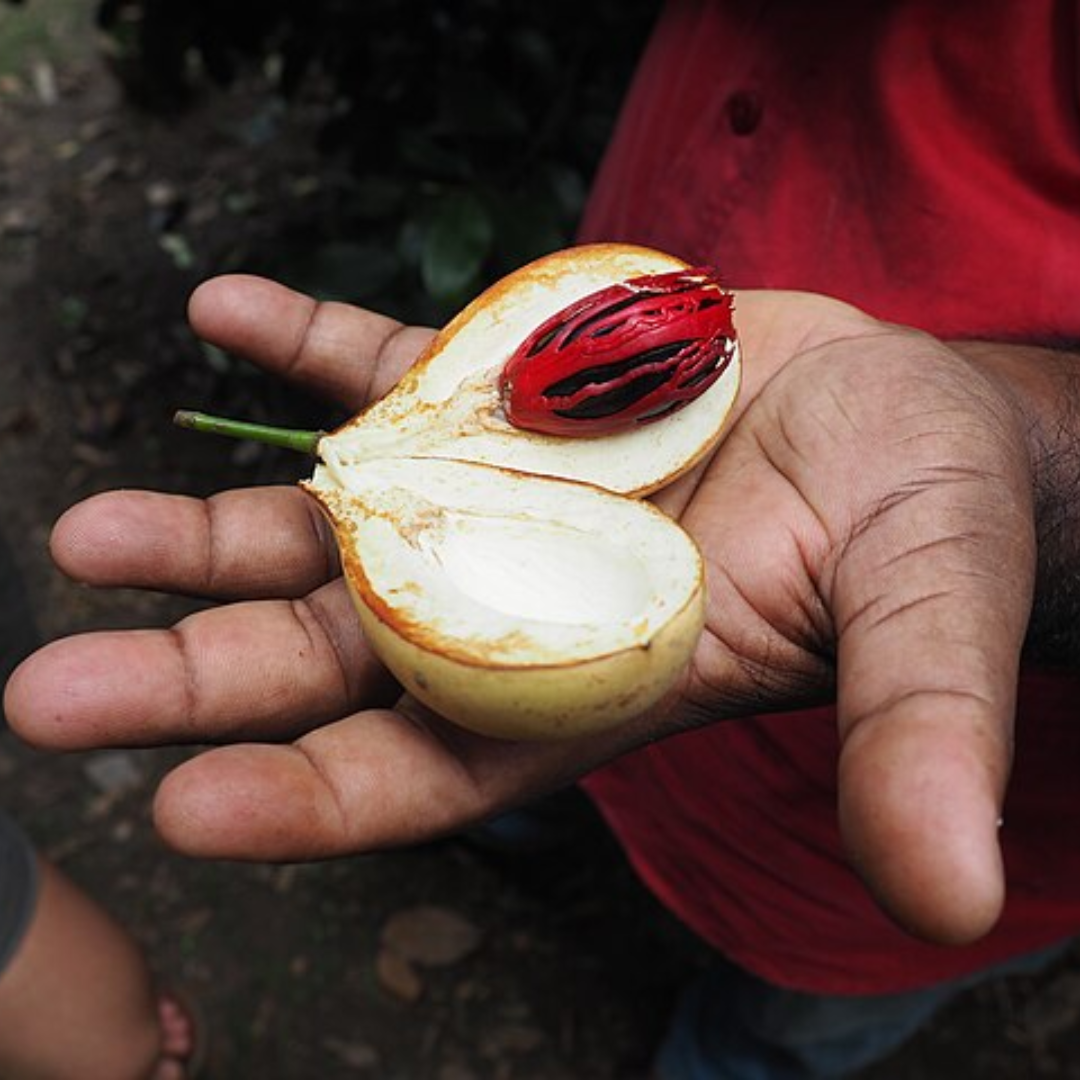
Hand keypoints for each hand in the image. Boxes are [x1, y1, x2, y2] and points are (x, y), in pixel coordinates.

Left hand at [4, 277, 1035, 945]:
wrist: (909, 419)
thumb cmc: (928, 527)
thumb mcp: (930, 618)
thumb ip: (917, 735)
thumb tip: (941, 882)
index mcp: (599, 680)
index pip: (435, 768)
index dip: (316, 798)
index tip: (189, 808)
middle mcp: (521, 600)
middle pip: (337, 658)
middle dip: (197, 677)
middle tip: (50, 694)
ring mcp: (499, 492)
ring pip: (330, 526)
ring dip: (213, 529)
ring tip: (93, 535)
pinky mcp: (510, 394)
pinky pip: (386, 367)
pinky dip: (307, 346)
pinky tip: (225, 314)